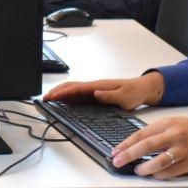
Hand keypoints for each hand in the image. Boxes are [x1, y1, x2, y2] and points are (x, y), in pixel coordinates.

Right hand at [42, 72, 163, 110]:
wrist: (142, 88)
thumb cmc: (134, 92)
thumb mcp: (124, 97)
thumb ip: (109, 96)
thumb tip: (94, 94)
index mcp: (98, 86)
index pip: (76, 88)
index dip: (62, 93)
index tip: (52, 97)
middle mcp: (94, 86)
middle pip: (70, 86)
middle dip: (56, 91)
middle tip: (44, 99)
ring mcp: (94, 90)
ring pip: (73, 89)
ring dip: (60, 93)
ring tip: (49, 99)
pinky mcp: (96, 94)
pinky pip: (78, 94)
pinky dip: (67, 96)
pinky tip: (63, 101)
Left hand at [111, 116, 187, 179]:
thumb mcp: (176, 123)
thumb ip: (157, 132)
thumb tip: (135, 145)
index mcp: (169, 123)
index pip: (141, 134)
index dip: (125, 144)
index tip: (115, 151)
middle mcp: (175, 135)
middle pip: (145, 146)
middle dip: (128, 155)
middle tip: (117, 162)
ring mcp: (182, 150)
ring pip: (157, 162)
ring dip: (144, 169)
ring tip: (138, 170)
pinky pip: (169, 172)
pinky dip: (159, 175)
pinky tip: (154, 175)